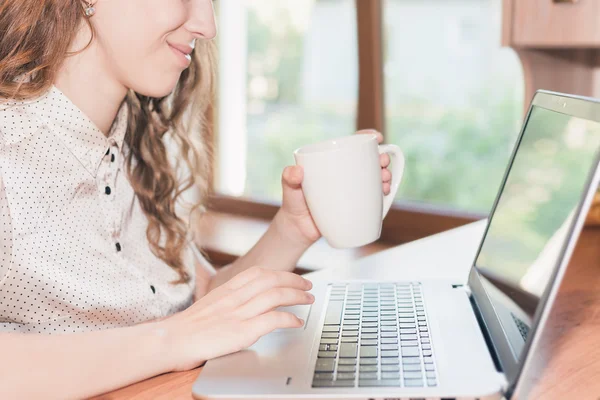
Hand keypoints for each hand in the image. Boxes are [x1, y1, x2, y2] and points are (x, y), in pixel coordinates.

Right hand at [159, 266, 314, 371]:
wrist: (171, 340)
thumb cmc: (187, 327)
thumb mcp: (209, 304)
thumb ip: (228, 299)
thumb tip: (245, 301)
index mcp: (227, 288)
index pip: (259, 272)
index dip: (280, 273)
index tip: (292, 277)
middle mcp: (235, 296)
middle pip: (272, 280)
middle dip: (294, 281)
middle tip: (308, 286)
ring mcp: (239, 312)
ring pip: (276, 296)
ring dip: (297, 297)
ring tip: (309, 300)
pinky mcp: (242, 331)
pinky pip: (273, 320)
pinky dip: (290, 319)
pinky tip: (297, 323)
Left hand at [278, 129, 391, 245]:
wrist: (298, 228)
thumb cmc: (293, 201)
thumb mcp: (288, 186)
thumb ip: (289, 177)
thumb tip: (296, 172)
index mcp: (332, 161)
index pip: (352, 144)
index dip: (368, 138)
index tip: (377, 138)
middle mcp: (345, 172)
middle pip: (369, 160)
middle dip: (382, 157)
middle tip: (383, 163)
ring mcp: (352, 189)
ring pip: (375, 177)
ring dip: (386, 174)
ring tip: (385, 180)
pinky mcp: (357, 204)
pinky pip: (374, 196)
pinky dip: (383, 193)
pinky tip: (385, 192)